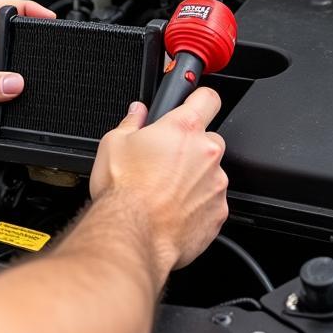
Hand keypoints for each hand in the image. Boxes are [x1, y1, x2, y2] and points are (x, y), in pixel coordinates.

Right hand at [89, 89, 227, 271]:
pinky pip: (211, 202)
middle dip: (193, 146)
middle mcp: (206, 153)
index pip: (207, 98)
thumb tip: (137, 113)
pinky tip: (173, 209)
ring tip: (165, 190)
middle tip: (167, 159)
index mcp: (183, 129)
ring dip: (195, 177)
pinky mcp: (218, 213)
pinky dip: (197, 204)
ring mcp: (216, 184)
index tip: (193, 104)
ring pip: (211, 173)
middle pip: (210, 139)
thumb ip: (131, 122)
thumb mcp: (113, 143)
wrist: (132, 234)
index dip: (199, 99)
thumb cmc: (124, 190)